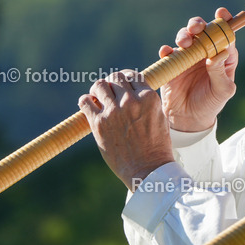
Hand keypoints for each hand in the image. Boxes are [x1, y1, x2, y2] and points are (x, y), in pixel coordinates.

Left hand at [79, 70, 175, 190]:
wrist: (147, 169)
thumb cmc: (155, 146)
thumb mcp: (159, 117)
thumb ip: (146, 101)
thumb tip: (132, 89)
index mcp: (149, 98)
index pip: (133, 75)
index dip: (126, 79)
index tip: (122, 85)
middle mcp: (131, 101)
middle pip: (115, 77)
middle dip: (112, 83)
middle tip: (110, 93)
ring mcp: (114, 112)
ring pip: (99, 85)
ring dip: (98, 91)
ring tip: (99, 100)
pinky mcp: (99, 123)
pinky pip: (85, 101)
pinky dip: (86, 102)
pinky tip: (90, 108)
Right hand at [159, 8, 237, 131]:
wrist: (189, 119)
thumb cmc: (211, 103)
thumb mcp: (223, 91)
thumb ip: (221, 73)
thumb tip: (219, 53)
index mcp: (223, 55)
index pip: (226, 34)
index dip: (224, 21)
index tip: (221, 13)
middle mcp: (205, 51)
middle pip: (202, 30)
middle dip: (198, 24)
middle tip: (196, 29)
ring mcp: (188, 56)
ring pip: (185, 37)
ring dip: (183, 35)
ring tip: (184, 43)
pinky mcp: (172, 63)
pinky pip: (167, 52)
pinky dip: (166, 50)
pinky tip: (167, 52)